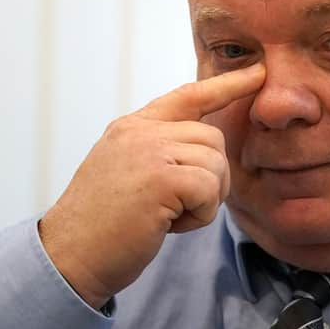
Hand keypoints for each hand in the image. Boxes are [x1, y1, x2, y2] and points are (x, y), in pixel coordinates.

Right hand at [38, 63, 264, 309]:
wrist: (70, 256)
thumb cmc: (106, 222)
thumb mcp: (128, 169)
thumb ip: (161, 149)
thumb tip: (208, 146)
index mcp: (135, 126)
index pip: (189, 95)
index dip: (227, 85)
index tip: (259, 73)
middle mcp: (142, 131)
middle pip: (213, 138)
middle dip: (211, 176)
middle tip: (180, 204)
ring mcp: (149, 150)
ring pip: (216, 163)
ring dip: (204, 199)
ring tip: (168, 214)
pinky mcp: (161, 177)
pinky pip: (210, 189)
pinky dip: (200, 214)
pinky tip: (169, 224)